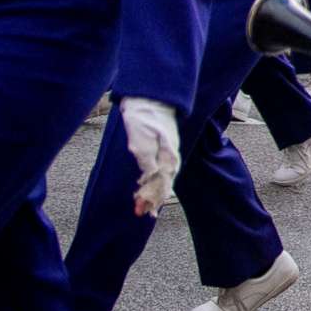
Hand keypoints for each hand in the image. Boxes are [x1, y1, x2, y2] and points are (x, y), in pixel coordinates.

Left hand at [119, 97, 180, 216]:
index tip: (142, 211)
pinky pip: (161, 168)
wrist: (150, 97)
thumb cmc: (144, 119)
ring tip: (144, 205)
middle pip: (164, 183)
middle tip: (140, 213)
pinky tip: (149, 184)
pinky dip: (154, 180)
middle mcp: (171, 156)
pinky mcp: (163, 147)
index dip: (152, 199)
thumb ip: (147, 162)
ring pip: (163, 177)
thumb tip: (149, 180)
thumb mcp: (141, 142)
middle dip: (152, 199)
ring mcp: (168, 151)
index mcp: (168, 156)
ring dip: (153, 192)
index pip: (162, 184)